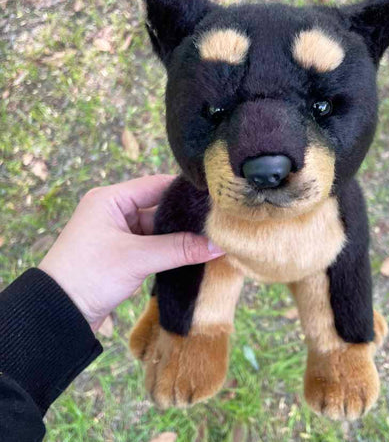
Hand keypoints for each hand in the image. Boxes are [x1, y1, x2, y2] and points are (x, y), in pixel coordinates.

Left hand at [39, 175, 223, 331]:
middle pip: (160, 207)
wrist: (57, 316)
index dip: (186, 192)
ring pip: (159, 228)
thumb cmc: (89, 276)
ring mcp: (119, 233)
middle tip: (218, 222)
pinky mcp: (122, 252)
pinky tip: (193, 253)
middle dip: (186, 217)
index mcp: (110, 199)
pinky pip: (154, 244)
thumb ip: (180, 249)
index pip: (157, 185)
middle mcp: (115, 211)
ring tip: (212, 238)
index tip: (215, 199)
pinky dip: (171, 249)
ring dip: (180, 236)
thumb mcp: (137, 259)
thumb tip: (219, 244)